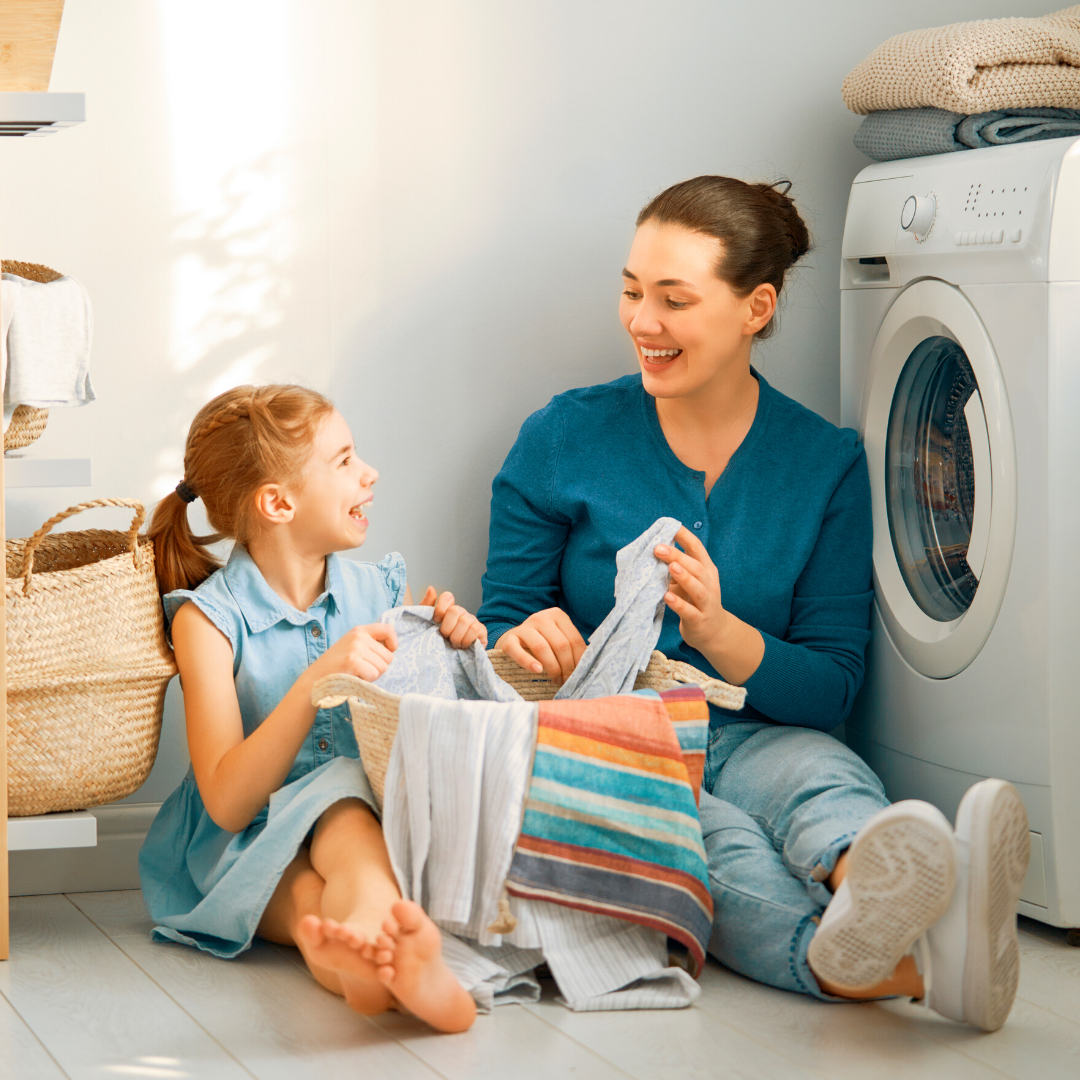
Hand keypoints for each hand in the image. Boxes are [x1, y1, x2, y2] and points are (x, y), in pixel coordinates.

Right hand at [311, 623, 397, 681]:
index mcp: (360, 630)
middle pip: (388, 656)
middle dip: (378, 667)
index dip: (393, 643)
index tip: (388, 652)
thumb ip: (371, 644)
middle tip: (362, 669)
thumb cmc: (338, 665)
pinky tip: (354, 677)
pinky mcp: (352, 661)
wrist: (316, 677)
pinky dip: (366, 681)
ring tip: (357, 672)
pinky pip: (373, 674)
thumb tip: (392, 649)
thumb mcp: (353, 646)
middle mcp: (359, 635)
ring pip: (382, 667)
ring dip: (372, 675)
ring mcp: (355, 647)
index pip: (388, 630)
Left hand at [429, 589, 487, 649]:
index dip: (440, 610)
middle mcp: (461, 612)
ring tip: (454, 644)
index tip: (436, 623)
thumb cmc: (438, 642)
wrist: (451, 661)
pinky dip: (467, 639)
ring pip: (464, 621)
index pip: (447, 597)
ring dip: (456, 637)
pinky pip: (475, 629)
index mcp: (448, 609)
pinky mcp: (481, 630)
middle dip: (447, 628)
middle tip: (445, 637)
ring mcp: (472, 620)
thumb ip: (426, 606)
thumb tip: (431, 588)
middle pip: (455, 610)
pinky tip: (464, 645)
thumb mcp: (426, 625)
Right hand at [495, 607, 585, 684]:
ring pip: (542, 648)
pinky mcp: (509, 639)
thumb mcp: (558, 639)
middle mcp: (541, 618)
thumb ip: (571, 647)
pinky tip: (537, 671)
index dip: (579, 661)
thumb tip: (587, 666)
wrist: (513, 640)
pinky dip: (528, 662)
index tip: (578, 676)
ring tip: (555, 680)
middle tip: (566, 681)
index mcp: (558, 615)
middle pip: (560, 645)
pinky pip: (518, 651)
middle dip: (567, 667)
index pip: (574, 640)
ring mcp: (524, 627)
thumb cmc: (542, 642)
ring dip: (552, 668)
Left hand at [654, 527, 730, 656]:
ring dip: (684, 577)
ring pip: (698, 588)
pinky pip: (689, 611)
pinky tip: (667, 597)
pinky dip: (678, 604)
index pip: (697, 549)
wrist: (713, 632)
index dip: (685, 536)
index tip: (670, 526)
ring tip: (670, 567)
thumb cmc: (696, 601)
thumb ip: (676, 568)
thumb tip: (654, 550)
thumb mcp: (689, 581)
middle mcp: (709, 584)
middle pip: (696, 567)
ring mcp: (706, 603)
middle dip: (678, 556)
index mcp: (706, 570)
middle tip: (658, 548)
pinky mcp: (699, 620)